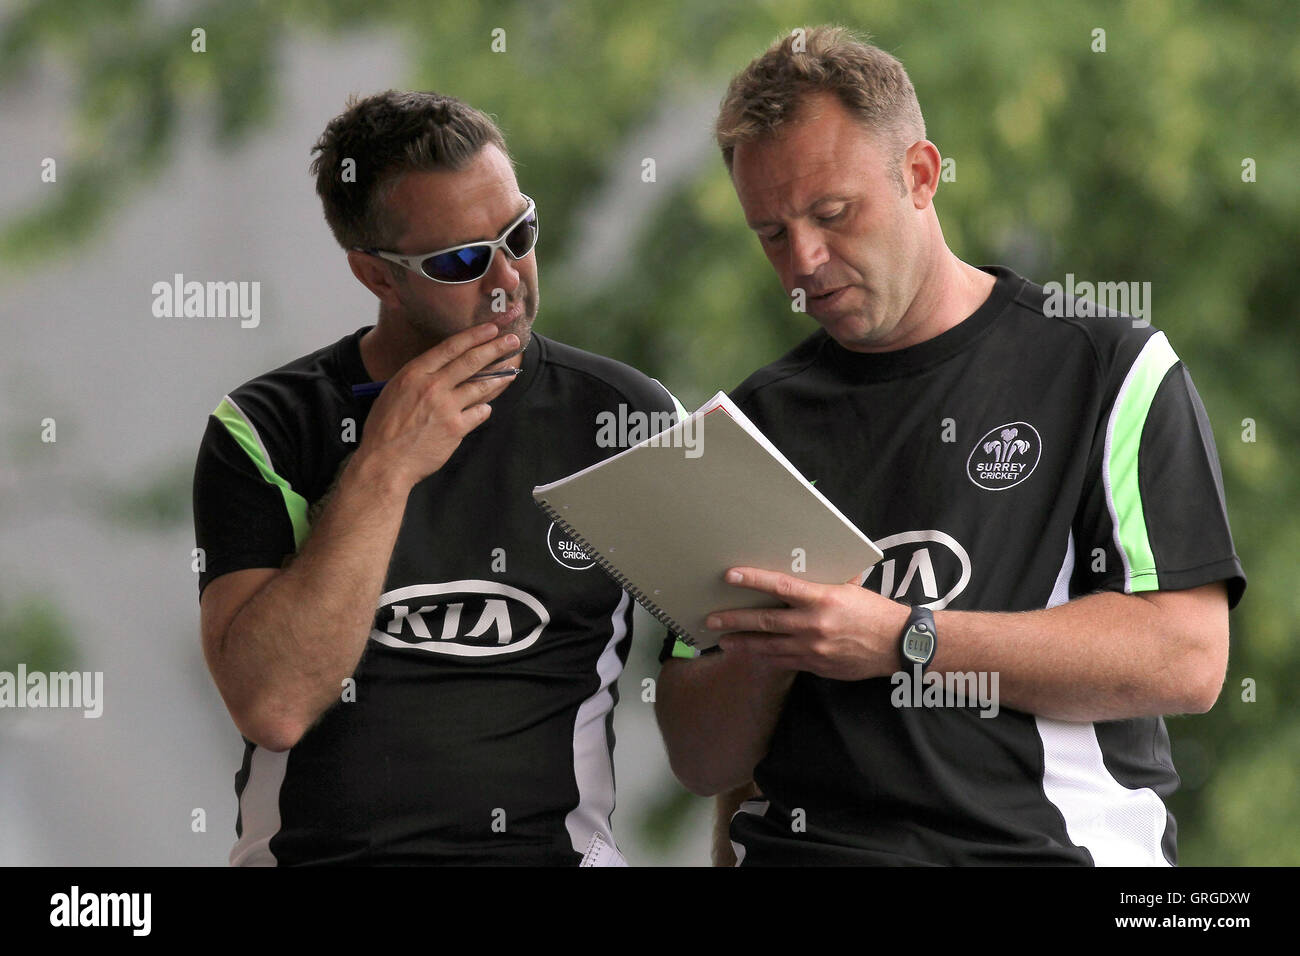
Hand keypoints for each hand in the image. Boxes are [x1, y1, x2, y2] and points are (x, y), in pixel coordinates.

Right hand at [358, 323, 519, 487]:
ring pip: (481, 386)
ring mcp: (446, 407)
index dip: (474, 335)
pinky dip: (484, 409)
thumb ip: (418, 379)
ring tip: (511, 371)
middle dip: (495, 348)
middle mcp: (432, 386)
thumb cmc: (384, 429)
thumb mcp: (393, 392)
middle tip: (512, 340)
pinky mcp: (456, 428)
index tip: (491, 328)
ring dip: (500, 377)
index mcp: (414, 373)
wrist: (385, 462)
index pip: (450, 347)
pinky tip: (486, 407)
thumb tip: (440, 371)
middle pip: (471, 361)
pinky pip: (480, 413)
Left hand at [706, 567, 910, 680]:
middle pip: (765, 621)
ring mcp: (813, 648)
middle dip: (734, 620)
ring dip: (742, 643)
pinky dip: (764, 657)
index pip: (780, 587)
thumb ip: (822, 581)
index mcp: (823, 598)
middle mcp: (814, 624)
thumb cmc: (873, 611)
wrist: (897, 645)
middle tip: (711, 618)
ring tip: (723, 640)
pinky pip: (783, 661)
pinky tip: (750, 654)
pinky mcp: (816, 666)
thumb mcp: (849, 588)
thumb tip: (801, 567)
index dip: (753, 580)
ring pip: (768, 647)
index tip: (731, 575)